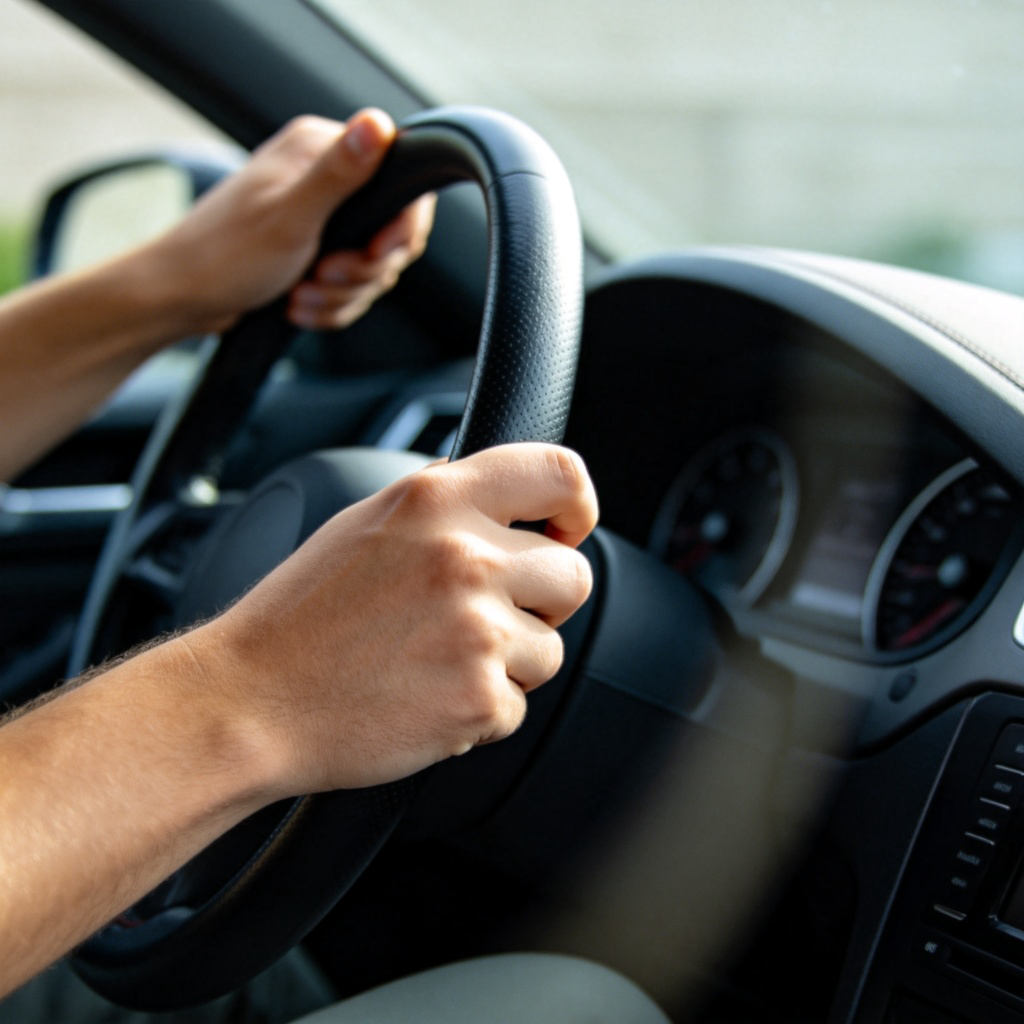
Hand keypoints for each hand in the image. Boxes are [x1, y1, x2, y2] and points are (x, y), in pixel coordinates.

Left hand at [149, 109, 434, 334]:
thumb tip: (378, 124)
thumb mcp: (289, 216)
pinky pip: (350, 287)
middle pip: (391, 234)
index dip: (400, 228)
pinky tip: (298, 305)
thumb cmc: (224, 255)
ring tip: (301, 295)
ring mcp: (320, 217)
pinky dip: (330, 305)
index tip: (377, 253)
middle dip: (362, 270)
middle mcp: (324, 177)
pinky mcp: (314, 251)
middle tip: (323, 275)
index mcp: (319, 150)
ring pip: (371, 267)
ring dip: (341, 294)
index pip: (401, 182)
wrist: (181, 298)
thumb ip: (339, 173)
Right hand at [183, 443, 597, 797]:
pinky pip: (517, 706)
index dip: (577, 506)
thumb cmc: (301, 617)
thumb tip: (504, 491)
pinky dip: (479, 711)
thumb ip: (442, 501)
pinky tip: (426, 696)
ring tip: (437, 660)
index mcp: (437, 501)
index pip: (560, 474)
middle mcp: (465, 557)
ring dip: (507, 663)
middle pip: (573, 576)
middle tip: (483, 617)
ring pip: (550, 648)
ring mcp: (476, 630)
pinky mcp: (477, 699)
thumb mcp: (368, 522)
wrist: (251, 700)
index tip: (567, 531)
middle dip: (540, 602)